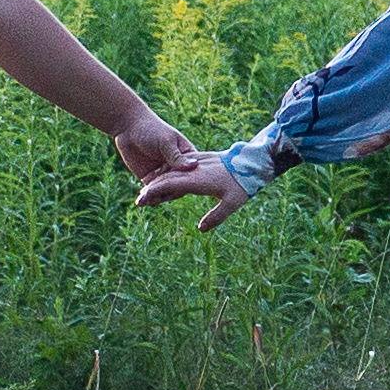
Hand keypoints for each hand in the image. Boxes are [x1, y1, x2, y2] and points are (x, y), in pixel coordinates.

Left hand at [109, 101, 214, 202]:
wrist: (129, 127)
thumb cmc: (151, 129)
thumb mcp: (166, 142)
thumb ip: (176, 156)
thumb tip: (193, 166)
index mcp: (186, 156)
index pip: (192, 173)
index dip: (190, 181)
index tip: (185, 187)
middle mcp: (176, 167)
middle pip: (179, 185)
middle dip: (172, 192)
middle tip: (165, 195)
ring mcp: (163, 173)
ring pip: (165, 190)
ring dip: (160, 196)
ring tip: (153, 200)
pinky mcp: (149, 178)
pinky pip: (152, 191)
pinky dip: (149, 196)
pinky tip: (145, 201)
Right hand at [131, 146, 262, 227]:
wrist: (251, 161)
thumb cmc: (243, 183)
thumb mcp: (233, 203)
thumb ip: (216, 216)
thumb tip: (200, 229)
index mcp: (197, 179)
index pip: (169, 185)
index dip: (154, 192)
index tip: (141, 200)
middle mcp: (193, 170)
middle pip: (166, 178)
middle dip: (150, 189)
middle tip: (138, 201)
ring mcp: (196, 164)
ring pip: (172, 172)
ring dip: (157, 181)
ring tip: (146, 192)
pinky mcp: (200, 161)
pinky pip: (179, 167)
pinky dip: (168, 174)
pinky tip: (164, 179)